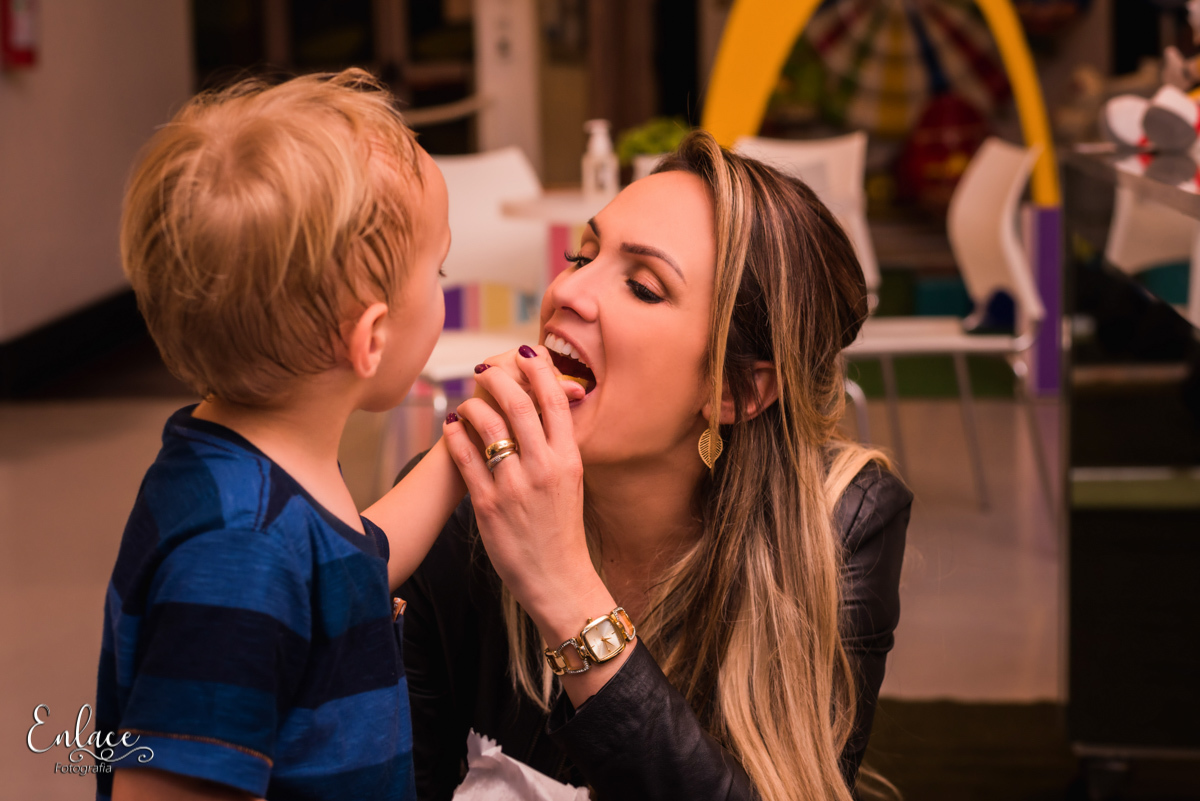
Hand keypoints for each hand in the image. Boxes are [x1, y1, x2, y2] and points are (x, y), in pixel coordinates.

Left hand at [442, 346, 610, 636]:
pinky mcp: (488, 506)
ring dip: (473, 406)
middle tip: (485, 369)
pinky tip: (451, 426)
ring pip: (488, 427)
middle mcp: (544, 468)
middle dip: (498, 379)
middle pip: (518, 405)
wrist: (558, 579)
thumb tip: (549, 407)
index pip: (554, 400)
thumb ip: (559, 446)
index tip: (524, 352)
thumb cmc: (562, 529)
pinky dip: (456, 436)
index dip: (538, 369)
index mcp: (569, 459)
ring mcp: (515, 487)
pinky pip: (466, 459)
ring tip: (467, 403)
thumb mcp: (572, 482)